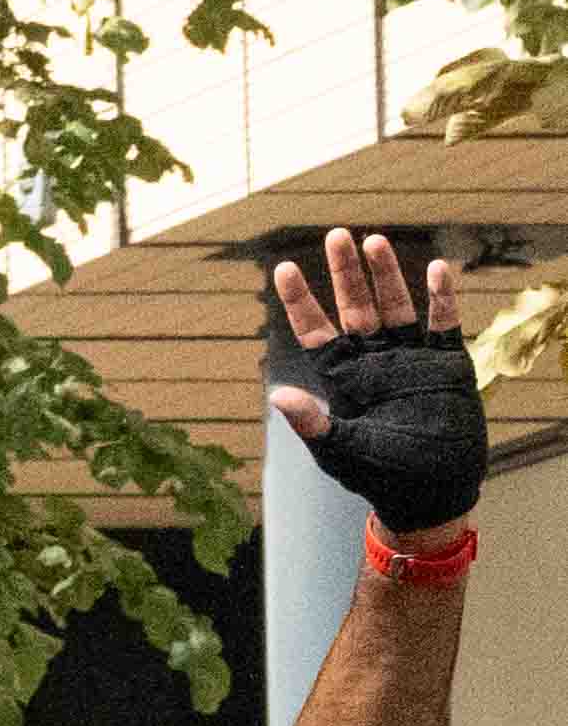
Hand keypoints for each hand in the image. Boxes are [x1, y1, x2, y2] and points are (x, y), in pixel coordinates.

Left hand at [267, 229, 488, 536]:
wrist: (431, 491)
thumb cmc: (380, 476)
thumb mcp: (341, 451)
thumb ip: (312, 423)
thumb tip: (278, 396)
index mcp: (343, 378)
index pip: (316, 331)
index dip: (302, 301)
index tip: (285, 268)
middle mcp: (375, 361)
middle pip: (357, 307)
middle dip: (346, 273)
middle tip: (337, 234)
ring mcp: (411, 359)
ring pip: (397, 307)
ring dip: (387, 276)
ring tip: (373, 242)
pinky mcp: (448, 365)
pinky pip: (443, 325)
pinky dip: (441, 298)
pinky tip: (435, 270)